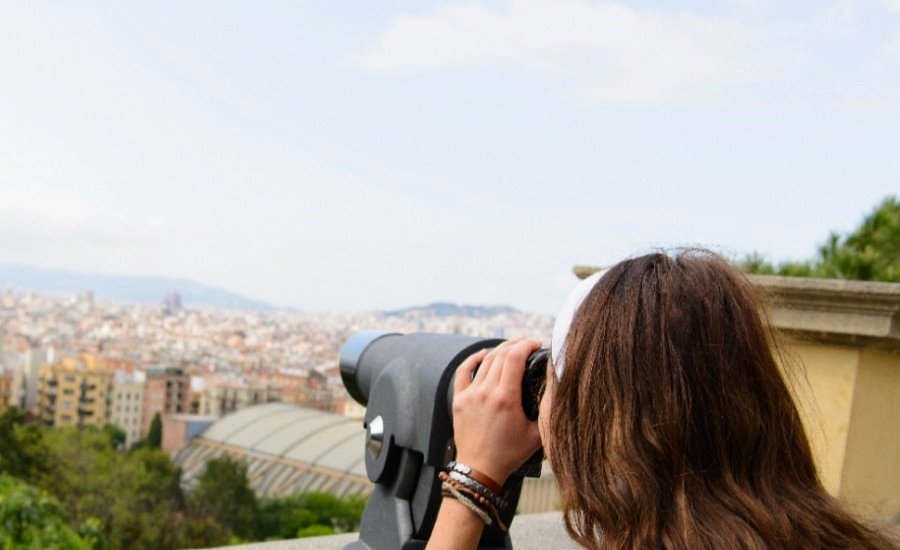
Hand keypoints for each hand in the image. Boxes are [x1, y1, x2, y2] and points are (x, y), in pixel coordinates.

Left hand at [451, 338, 543, 484]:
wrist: (480, 470)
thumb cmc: (509, 454)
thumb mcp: (536, 434)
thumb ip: (547, 411)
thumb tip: (557, 388)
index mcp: (505, 398)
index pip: (515, 358)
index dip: (526, 344)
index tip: (536, 343)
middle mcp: (486, 392)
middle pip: (500, 355)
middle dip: (516, 344)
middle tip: (527, 343)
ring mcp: (470, 395)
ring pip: (485, 361)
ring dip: (500, 350)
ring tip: (512, 348)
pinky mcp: (458, 400)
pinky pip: (463, 371)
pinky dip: (473, 359)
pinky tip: (483, 354)